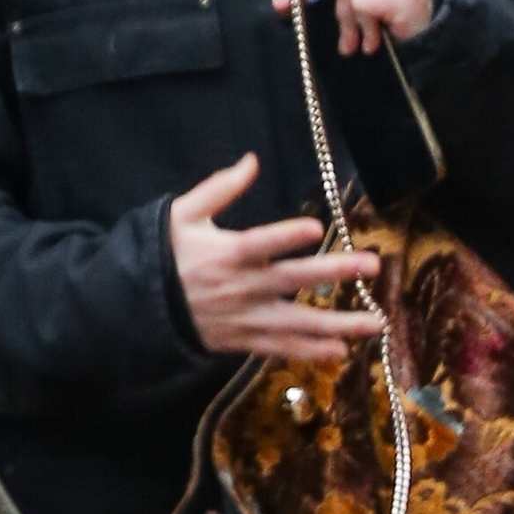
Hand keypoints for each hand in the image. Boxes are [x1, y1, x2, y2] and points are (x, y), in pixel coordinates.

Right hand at [169, 151, 380, 362]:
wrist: (138, 308)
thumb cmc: (165, 255)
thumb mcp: (181, 214)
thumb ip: (219, 188)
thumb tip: (251, 160)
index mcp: (226, 253)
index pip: (260, 243)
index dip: (286, 236)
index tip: (316, 227)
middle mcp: (241, 287)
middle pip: (293, 280)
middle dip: (335, 272)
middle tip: (373, 265)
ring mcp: (245, 317)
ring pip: (297, 322)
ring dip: (338, 324)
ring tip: (375, 323)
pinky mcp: (243, 340)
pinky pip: (280, 348)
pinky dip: (308, 352)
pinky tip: (339, 351)